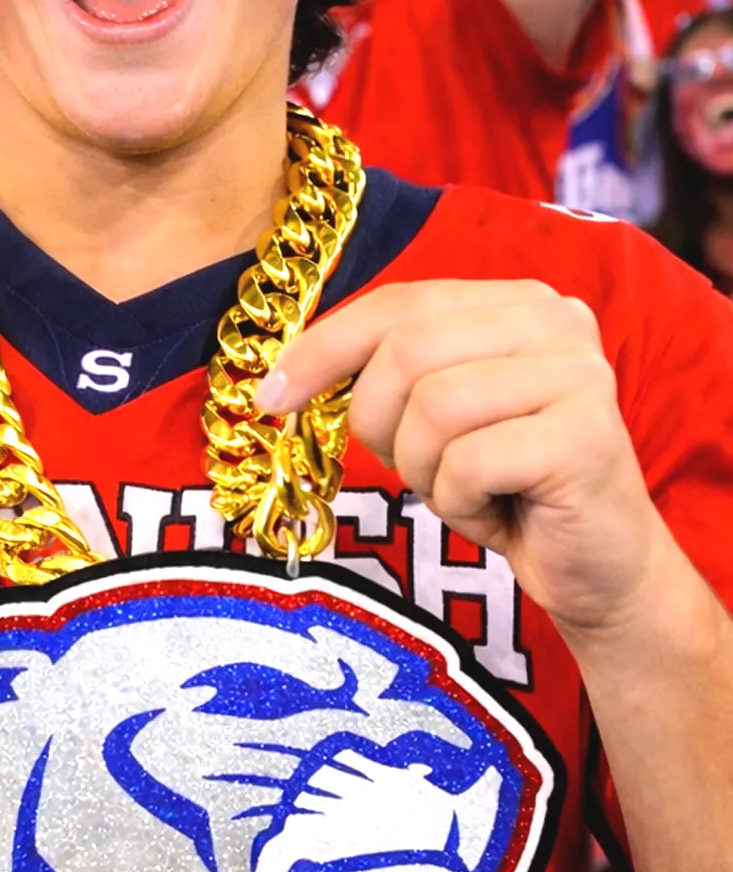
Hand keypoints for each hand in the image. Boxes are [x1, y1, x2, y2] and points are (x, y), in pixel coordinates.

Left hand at [262, 280, 664, 642]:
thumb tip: (284, 374)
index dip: (323, 347)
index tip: (271, 397)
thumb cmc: (507, 489)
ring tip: (465, 490)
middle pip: (407, 351)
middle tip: (409, 469)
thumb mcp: (439, 416)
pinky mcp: (585, 437)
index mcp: (517, 302)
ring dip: (424, 471)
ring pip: (432, 408)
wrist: (600, 570)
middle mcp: (556, 320)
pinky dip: (459, 504)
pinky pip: (467, 464)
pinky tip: (495, 513)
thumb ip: (391, 371)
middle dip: (380, 423)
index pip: (398, 303)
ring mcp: (578, 375)